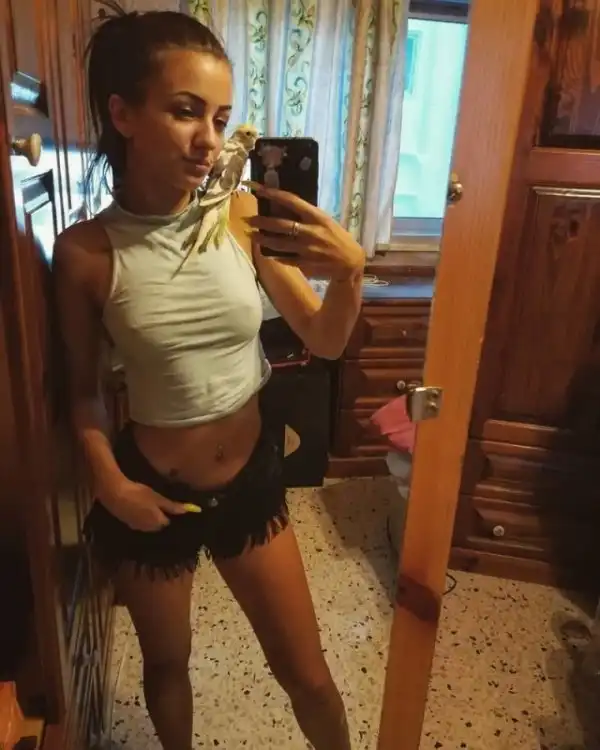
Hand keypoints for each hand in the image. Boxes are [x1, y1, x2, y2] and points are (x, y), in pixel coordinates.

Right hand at [103, 479, 187, 531]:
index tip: (168, 506)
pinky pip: (139, 522)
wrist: (114, 494)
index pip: (168, 522)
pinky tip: (138, 507)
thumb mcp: (157, 498)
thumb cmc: (138, 494)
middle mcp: (148, 528)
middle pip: (158, 525)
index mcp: (157, 522)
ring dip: (150, 517)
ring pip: (148, 524)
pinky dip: (140, 517)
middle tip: (158, 504)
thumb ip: (171, 506)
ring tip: (148, 505)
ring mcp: (136, 527)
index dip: (168, 514)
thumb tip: (186, 511)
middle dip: (159, 517)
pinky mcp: (127, 523)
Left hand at [243, 181, 364, 280]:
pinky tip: (266, 252)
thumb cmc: (336, 237)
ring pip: (279, 243)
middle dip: (261, 221)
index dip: (273, 194)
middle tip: (248, 220)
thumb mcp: (325, 221)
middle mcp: (311, 232)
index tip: (258, 189)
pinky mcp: (306, 264)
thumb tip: (281, 208)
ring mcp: (307, 249)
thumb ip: (306, 216)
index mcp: (317, 217)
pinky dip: (275, 255)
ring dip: (263, 239)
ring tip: (252, 235)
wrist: (351, 262)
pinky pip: (285, 259)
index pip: (291, 201)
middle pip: (280, 224)